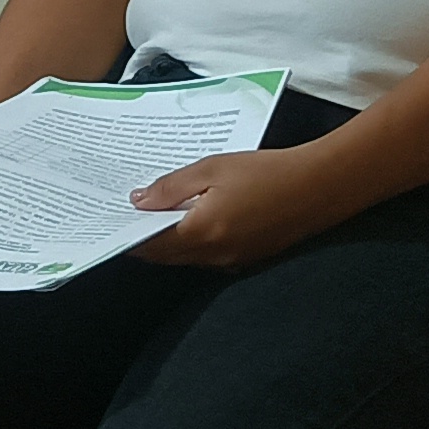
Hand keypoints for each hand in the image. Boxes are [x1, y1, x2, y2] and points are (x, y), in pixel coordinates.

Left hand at [125, 145, 368, 267]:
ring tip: (153, 213)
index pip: (150, 246)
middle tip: (125, 214)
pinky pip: (207, 256)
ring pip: (186, 257)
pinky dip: (192, 242)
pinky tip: (189, 219)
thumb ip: (171, 187)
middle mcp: (214, 256)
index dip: (126, 236)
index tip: (108, 220)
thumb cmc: (266, 171)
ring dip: (167, 241)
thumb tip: (137, 201)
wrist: (320, 186)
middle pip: (165, 256)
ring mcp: (232, 261)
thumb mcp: (212, 168)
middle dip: (143, 239)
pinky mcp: (248, 258)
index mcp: (201, 233)